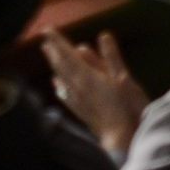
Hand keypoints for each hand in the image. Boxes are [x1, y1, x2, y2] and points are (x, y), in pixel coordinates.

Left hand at [39, 30, 147, 158]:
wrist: (120, 140)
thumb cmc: (125, 107)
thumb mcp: (122, 77)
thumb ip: (111, 56)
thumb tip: (102, 35)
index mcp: (86, 75)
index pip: (68, 54)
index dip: (58, 41)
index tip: (48, 29)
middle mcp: (77, 87)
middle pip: (61, 65)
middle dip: (53, 51)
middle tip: (45, 39)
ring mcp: (77, 100)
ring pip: (61, 78)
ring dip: (54, 64)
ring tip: (48, 55)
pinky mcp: (79, 111)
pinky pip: (64, 94)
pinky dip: (59, 85)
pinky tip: (56, 84)